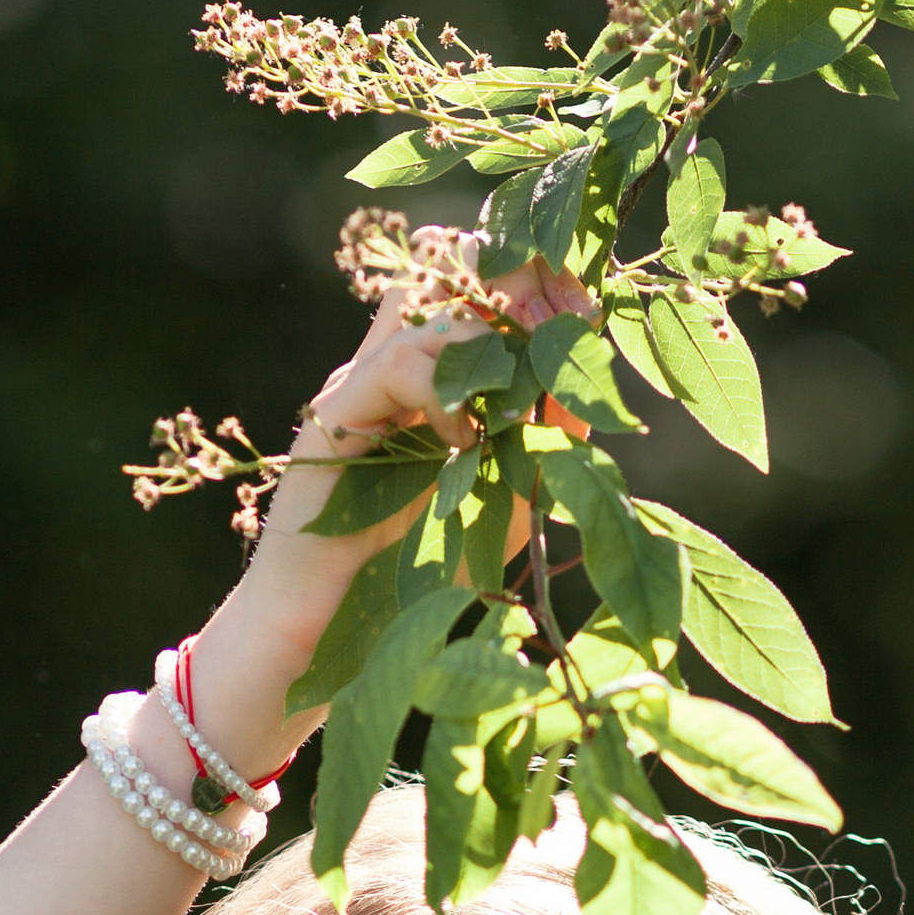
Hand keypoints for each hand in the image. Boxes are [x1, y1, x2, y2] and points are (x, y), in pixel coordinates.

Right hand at [181, 251, 587, 774]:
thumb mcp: (504, 507)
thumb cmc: (412, 578)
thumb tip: (582, 386)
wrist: (328, 635)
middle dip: (519, 287)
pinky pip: (396, 366)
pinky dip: (444, 395)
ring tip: (512, 409)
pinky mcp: (333, 416)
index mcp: (436, 385)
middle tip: (565, 314)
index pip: (483, 300)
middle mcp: (395, 371)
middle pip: (453, 279)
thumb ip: (543, 449)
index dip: (535, 288)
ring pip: (430, 313)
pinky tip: (465, 445)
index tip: (585, 301)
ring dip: (488, 349)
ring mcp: (360, 388)